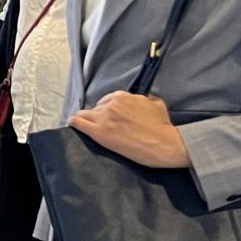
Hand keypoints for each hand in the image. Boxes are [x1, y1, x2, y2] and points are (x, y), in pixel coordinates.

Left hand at [68, 92, 190, 168]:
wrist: (166, 144)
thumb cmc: (164, 126)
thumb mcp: (156, 103)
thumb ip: (143, 99)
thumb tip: (140, 99)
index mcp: (122, 96)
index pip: (107, 100)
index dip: (108, 109)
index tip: (112, 117)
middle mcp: (110, 104)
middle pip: (96, 108)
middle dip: (100, 116)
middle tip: (107, 126)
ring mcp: (103, 118)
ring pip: (84, 114)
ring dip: (87, 120)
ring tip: (88, 126)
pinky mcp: (99, 133)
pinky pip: (78, 123)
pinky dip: (75, 123)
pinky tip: (73, 124)